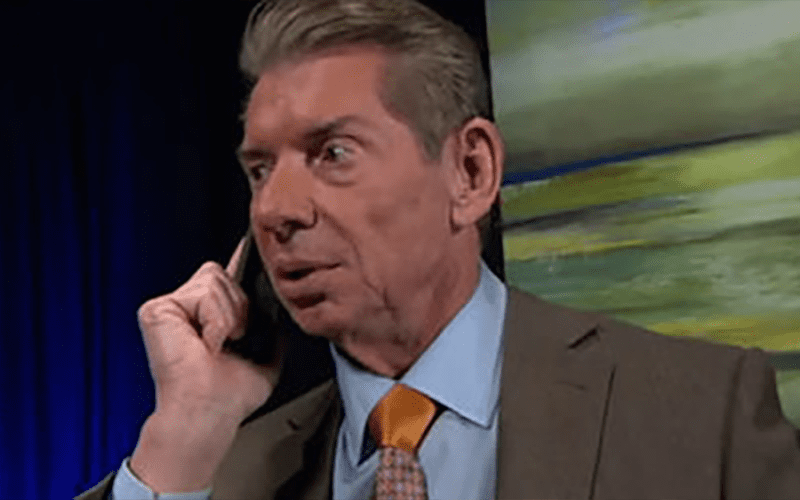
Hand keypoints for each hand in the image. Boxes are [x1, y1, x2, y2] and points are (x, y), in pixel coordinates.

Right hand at [130, 238, 284, 491]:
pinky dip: (214, 322)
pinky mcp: (157, 308)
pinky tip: (204, 343)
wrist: (210, 411)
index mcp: (213, 312)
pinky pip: (203, 295)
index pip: (228, 274)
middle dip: (240, 307)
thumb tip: (282, 306)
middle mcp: (189, 304)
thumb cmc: (231, 393)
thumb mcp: (267, 352)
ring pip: (216, 281)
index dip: (240, 255)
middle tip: (232, 339)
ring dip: (228, 317)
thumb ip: (272, 326)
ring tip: (217, 344)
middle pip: (225, 274)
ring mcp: (171, 304)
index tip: (250, 232)